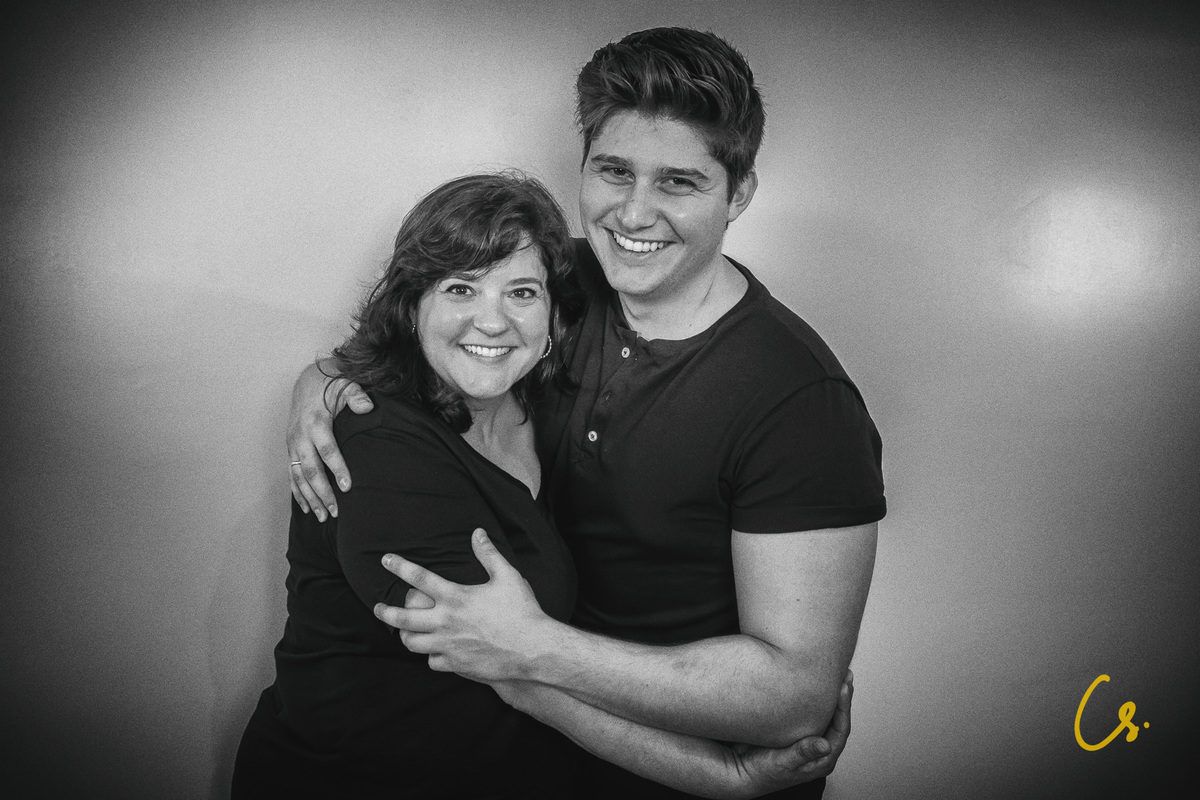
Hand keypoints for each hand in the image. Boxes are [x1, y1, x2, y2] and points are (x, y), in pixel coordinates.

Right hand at [286, 359, 371, 519]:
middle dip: (323, 492)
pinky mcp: (290, 450)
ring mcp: (293, 445)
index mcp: (315, 422)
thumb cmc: (331, 386)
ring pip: (299, 477)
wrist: (307, 382)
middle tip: (337, 512)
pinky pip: (292, 475)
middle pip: (311, 470)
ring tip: (324, 517)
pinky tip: (307, 508)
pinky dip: (298, 493)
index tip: (347, 487)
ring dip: (310, 498)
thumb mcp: (346, 385)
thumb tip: (368, 407)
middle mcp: (300, 436)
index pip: (328, 450)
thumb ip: (357, 396)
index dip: (337, 469)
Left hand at [373, 528, 549, 681]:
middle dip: (385, 612)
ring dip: (405, 636)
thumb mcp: (507, 576)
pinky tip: (434, 651)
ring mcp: (448, 645)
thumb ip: (488, 554)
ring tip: (403, 631)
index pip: (419, 577)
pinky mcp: (456, 664)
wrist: (533, 648)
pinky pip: (432, 662)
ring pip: (412, 643)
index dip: (399, 566)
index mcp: (456, 597)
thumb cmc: (522, 610)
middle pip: (402, 618)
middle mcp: (446, 622)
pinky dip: (430, 655)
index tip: (385, 560)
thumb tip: (477, 533)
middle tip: (378, 607)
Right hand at [735, 670, 852, 791]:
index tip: (843, 687)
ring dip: (830, 695)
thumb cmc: (763, 772)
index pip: (841, 730)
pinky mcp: (796, 729)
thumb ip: (803, 753)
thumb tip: (825, 746)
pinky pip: (810, 711)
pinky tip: (813, 683)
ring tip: (835, 675)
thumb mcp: (782, 763)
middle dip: (842, 697)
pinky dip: (814, 697)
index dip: (843, 708)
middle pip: (837, 719)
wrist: (742, 769)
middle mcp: (819, 748)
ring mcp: (808, 738)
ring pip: (826, 714)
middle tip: (846, 674)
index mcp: (822, 759)